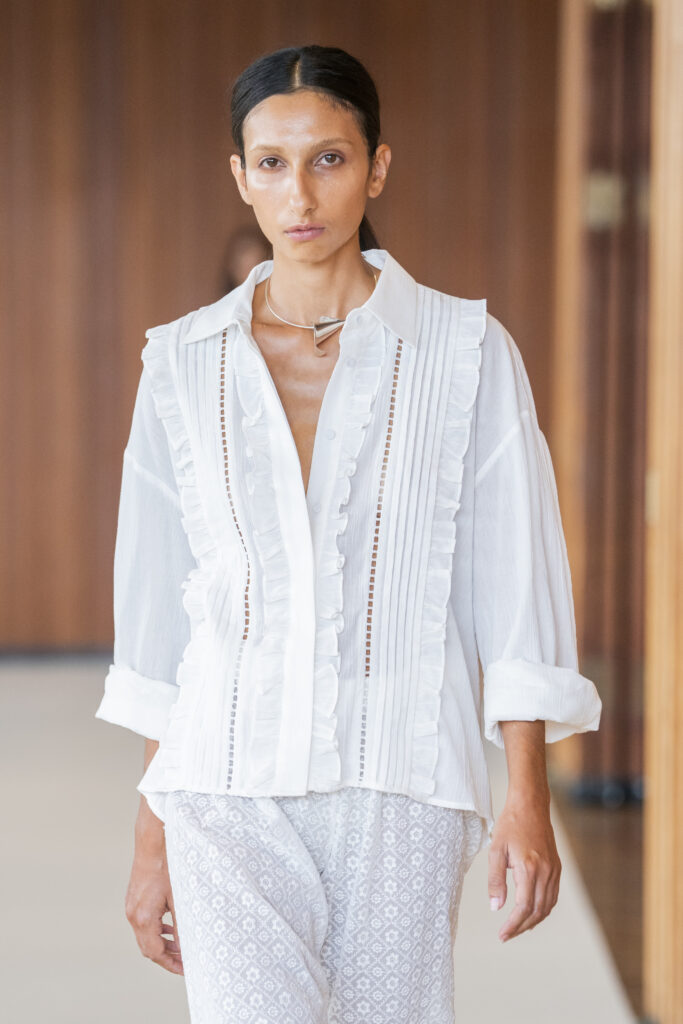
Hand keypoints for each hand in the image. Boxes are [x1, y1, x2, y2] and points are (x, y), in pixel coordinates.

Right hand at [125, 805, 183, 974]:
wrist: (153, 841)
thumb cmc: (168, 865)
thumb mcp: (180, 898)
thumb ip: (183, 925)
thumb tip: (188, 947)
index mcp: (143, 918)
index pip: (154, 953)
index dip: (170, 964)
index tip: (185, 969)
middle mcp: (133, 914)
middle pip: (148, 947)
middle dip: (167, 956)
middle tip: (186, 961)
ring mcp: (132, 906)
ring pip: (146, 935)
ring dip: (163, 943)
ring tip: (182, 947)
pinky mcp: (135, 898)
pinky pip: (145, 922)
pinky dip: (158, 930)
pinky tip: (171, 927)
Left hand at [487, 793, 560, 941]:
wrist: (530, 805)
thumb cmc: (510, 825)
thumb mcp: (496, 850)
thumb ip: (496, 880)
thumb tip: (496, 907)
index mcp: (529, 869)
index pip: (523, 907)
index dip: (513, 925)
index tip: (502, 935)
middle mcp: (545, 872)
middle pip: (537, 911)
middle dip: (522, 927)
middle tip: (506, 935)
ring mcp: (553, 870)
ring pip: (547, 906)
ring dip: (533, 920)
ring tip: (517, 927)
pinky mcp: (556, 867)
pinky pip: (553, 895)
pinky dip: (543, 908)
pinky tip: (532, 912)